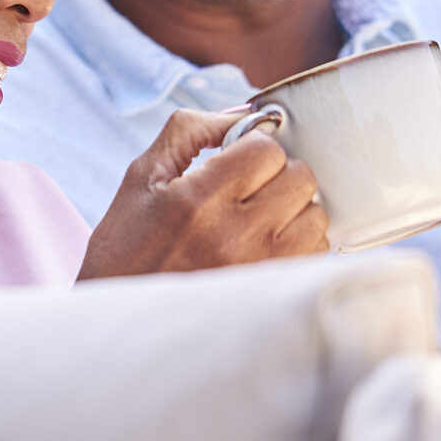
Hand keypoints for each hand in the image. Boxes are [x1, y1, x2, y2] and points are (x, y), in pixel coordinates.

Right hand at [78, 108, 327, 279]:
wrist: (123, 327)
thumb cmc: (127, 248)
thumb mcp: (142, 178)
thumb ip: (189, 131)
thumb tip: (242, 113)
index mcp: (197, 200)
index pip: (266, 149)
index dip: (253, 146)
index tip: (235, 159)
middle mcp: (234, 235)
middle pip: (300, 177)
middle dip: (277, 173)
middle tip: (248, 187)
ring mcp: (260, 268)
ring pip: (315, 214)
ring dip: (293, 208)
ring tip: (258, 218)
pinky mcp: (274, 293)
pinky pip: (317, 251)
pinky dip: (300, 241)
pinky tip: (266, 245)